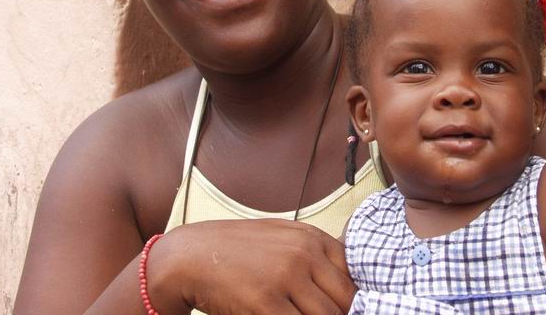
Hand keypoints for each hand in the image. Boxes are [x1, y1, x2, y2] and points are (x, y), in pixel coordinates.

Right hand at [150, 219, 357, 314]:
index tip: (347, 311)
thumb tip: (347, 281)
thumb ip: (313, 253)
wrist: (191, 256)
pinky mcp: (266, 303)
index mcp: (311, 237)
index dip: (354, 300)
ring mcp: (286, 278)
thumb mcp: (282, 237)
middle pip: (345, 301)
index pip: (353, 275)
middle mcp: (303, 254)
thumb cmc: (238, 249)